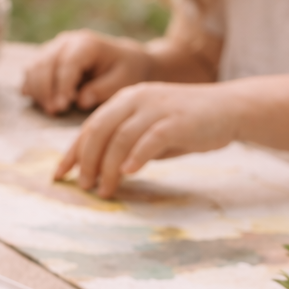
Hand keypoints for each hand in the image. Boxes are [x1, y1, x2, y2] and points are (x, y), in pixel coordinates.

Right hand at [22, 30, 152, 115]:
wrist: (125, 60)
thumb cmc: (126, 71)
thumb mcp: (123, 81)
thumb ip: (103, 90)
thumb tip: (81, 101)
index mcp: (86, 44)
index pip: (67, 64)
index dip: (62, 86)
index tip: (63, 106)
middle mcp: (66, 42)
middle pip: (45, 64)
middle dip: (46, 90)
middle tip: (55, 112)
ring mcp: (54, 49)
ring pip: (34, 67)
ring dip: (37, 91)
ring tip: (51, 110)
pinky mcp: (46, 59)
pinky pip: (30, 72)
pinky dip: (31, 87)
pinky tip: (41, 102)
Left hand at [54, 82, 242, 196]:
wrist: (229, 109)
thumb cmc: (184, 124)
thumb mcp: (147, 131)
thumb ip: (122, 143)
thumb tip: (93, 169)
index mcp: (124, 100)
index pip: (89, 127)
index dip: (72, 152)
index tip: (58, 175)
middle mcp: (136, 99)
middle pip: (99, 131)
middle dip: (86, 162)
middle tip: (84, 186)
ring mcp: (156, 108)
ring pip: (120, 138)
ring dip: (108, 167)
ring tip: (105, 189)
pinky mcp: (177, 121)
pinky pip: (150, 139)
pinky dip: (136, 157)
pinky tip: (129, 173)